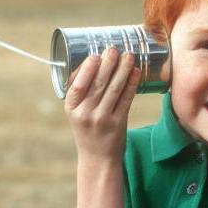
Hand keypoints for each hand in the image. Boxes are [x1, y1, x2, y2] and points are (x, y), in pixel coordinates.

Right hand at [64, 47, 140, 162]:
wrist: (97, 158)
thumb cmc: (87, 128)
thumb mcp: (76, 112)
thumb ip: (81, 91)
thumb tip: (92, 61)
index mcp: (71, 108)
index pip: (77, 86)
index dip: (87, 69)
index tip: (95, 55)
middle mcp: (85, 114)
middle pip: (98, 84)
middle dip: (108, 64)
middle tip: (114, 49)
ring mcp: (102, 119)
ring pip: (114, 90)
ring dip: (122, 70)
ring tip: (129, 56)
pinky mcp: (118, 124)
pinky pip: (126, 100)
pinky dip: (131, 84)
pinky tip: (136, 73)